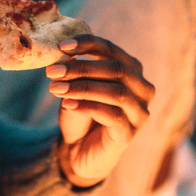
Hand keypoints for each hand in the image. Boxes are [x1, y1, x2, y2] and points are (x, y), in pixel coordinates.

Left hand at [46, 36, 154, 186]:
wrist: (79, 152)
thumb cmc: (80, 115)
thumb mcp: (74, 88)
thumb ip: (73, 72)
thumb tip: (62, 56)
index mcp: (132, 70)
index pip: (112, 50)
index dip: (88, 44)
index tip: (62, 46)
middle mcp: (143, 89)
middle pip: (117, 69)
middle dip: (82, 68)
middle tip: (53, 71)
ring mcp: (139, 113)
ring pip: (118, 92)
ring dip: (84, 87)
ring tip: (56, 88)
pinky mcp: (130, 133)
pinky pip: (113, 115)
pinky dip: (88, 106)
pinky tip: (68, 104)